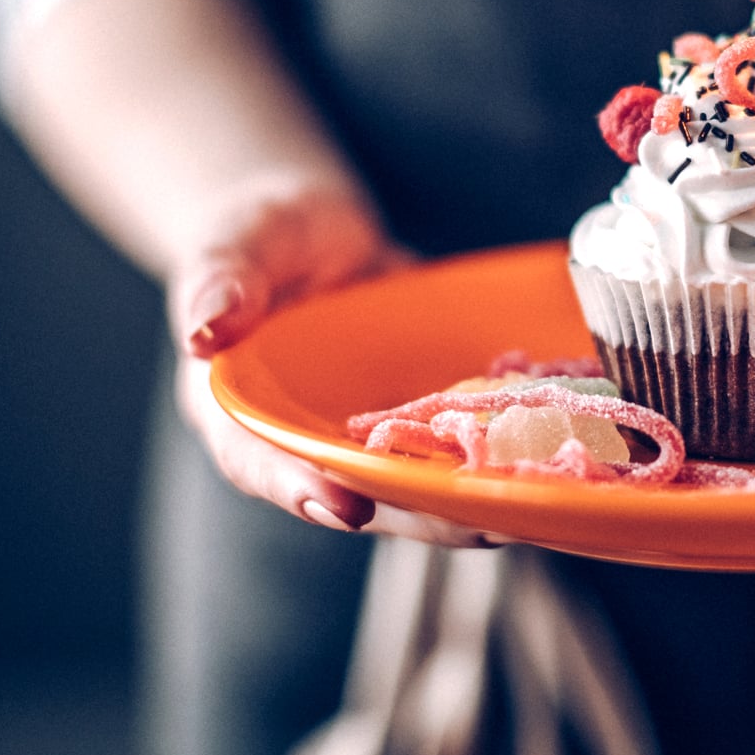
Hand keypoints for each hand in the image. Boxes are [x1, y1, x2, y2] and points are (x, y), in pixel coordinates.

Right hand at [169, 176, 494, 545]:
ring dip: (466, 498)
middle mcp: (301, 441)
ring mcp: (362, 436)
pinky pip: (451, 444)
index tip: (345, 507)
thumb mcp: (234, 244)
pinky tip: (550, 455)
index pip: (257, 462)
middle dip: (415, 515)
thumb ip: (221, 281)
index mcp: (235, 413)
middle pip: (353, 492)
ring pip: (411, 482)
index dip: (298, 489)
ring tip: (526, 503)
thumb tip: (203, 330)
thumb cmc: (260, 234)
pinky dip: (495, 452)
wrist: (314, 229)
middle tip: (476, 526)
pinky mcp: (413, 420)